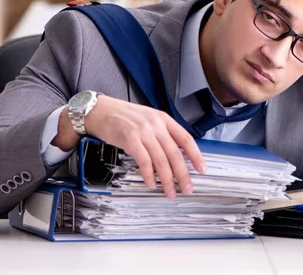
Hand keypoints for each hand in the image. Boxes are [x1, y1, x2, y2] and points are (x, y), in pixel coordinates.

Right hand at [86, 95, 206, 197]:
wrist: (100, 111)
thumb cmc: (123, 117)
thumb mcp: (148, 119)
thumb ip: (161, 133)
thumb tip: (174, 155)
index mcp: (163, 119)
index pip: (185, 138)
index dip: (196, 155)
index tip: (202, 169)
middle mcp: (156, 124)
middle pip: (175, 153)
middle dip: (183, 174)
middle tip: (187, 188)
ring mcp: (143, 132)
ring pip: (161, 160)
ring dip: (167, 180)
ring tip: (169, 192)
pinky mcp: (130, 139)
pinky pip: (144, 162)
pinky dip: (149, 175)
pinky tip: (151, 183)